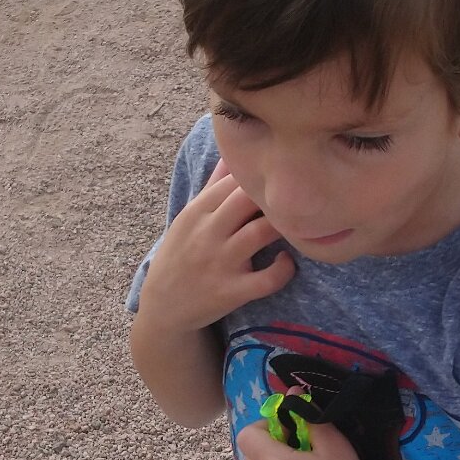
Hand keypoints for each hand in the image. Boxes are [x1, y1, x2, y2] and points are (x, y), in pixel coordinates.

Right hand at [139, 160, 295, 332]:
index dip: (261, 175)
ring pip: (260, 233)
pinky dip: (284, 269)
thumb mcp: (190, 217)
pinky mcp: (231, 292)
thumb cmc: (182, 254)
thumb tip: (231, 152)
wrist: (163, 307)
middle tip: (295, 199)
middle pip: (246, 199)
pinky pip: (267, 279)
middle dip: (273, 195)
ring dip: (284, 226)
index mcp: (198, 210)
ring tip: (297, 226)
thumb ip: (214, 186)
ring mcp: (220, 263)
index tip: (280, 178)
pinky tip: (286, 261)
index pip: (233, 179)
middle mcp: (207, 233)